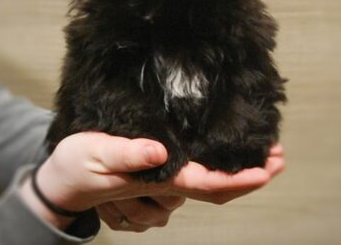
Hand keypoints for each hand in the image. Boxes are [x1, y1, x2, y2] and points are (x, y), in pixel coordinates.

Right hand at [19, 132, 283, 231]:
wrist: (63, 180)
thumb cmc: (79, 165)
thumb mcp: (97, 153)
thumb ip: (127, 154)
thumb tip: (160, 152)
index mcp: (157, 180)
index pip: (208, 185)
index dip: (241, 180)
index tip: (269, 168)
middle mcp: (165, 189)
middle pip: (217, 189)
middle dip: (250, 176)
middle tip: (277, 155)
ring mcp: (163, 189)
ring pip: (207, 188)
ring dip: (234, 173)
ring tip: (258, 150)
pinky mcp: (158, 181)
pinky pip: (194, 184)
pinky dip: (215, 173)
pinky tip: (223, 157)